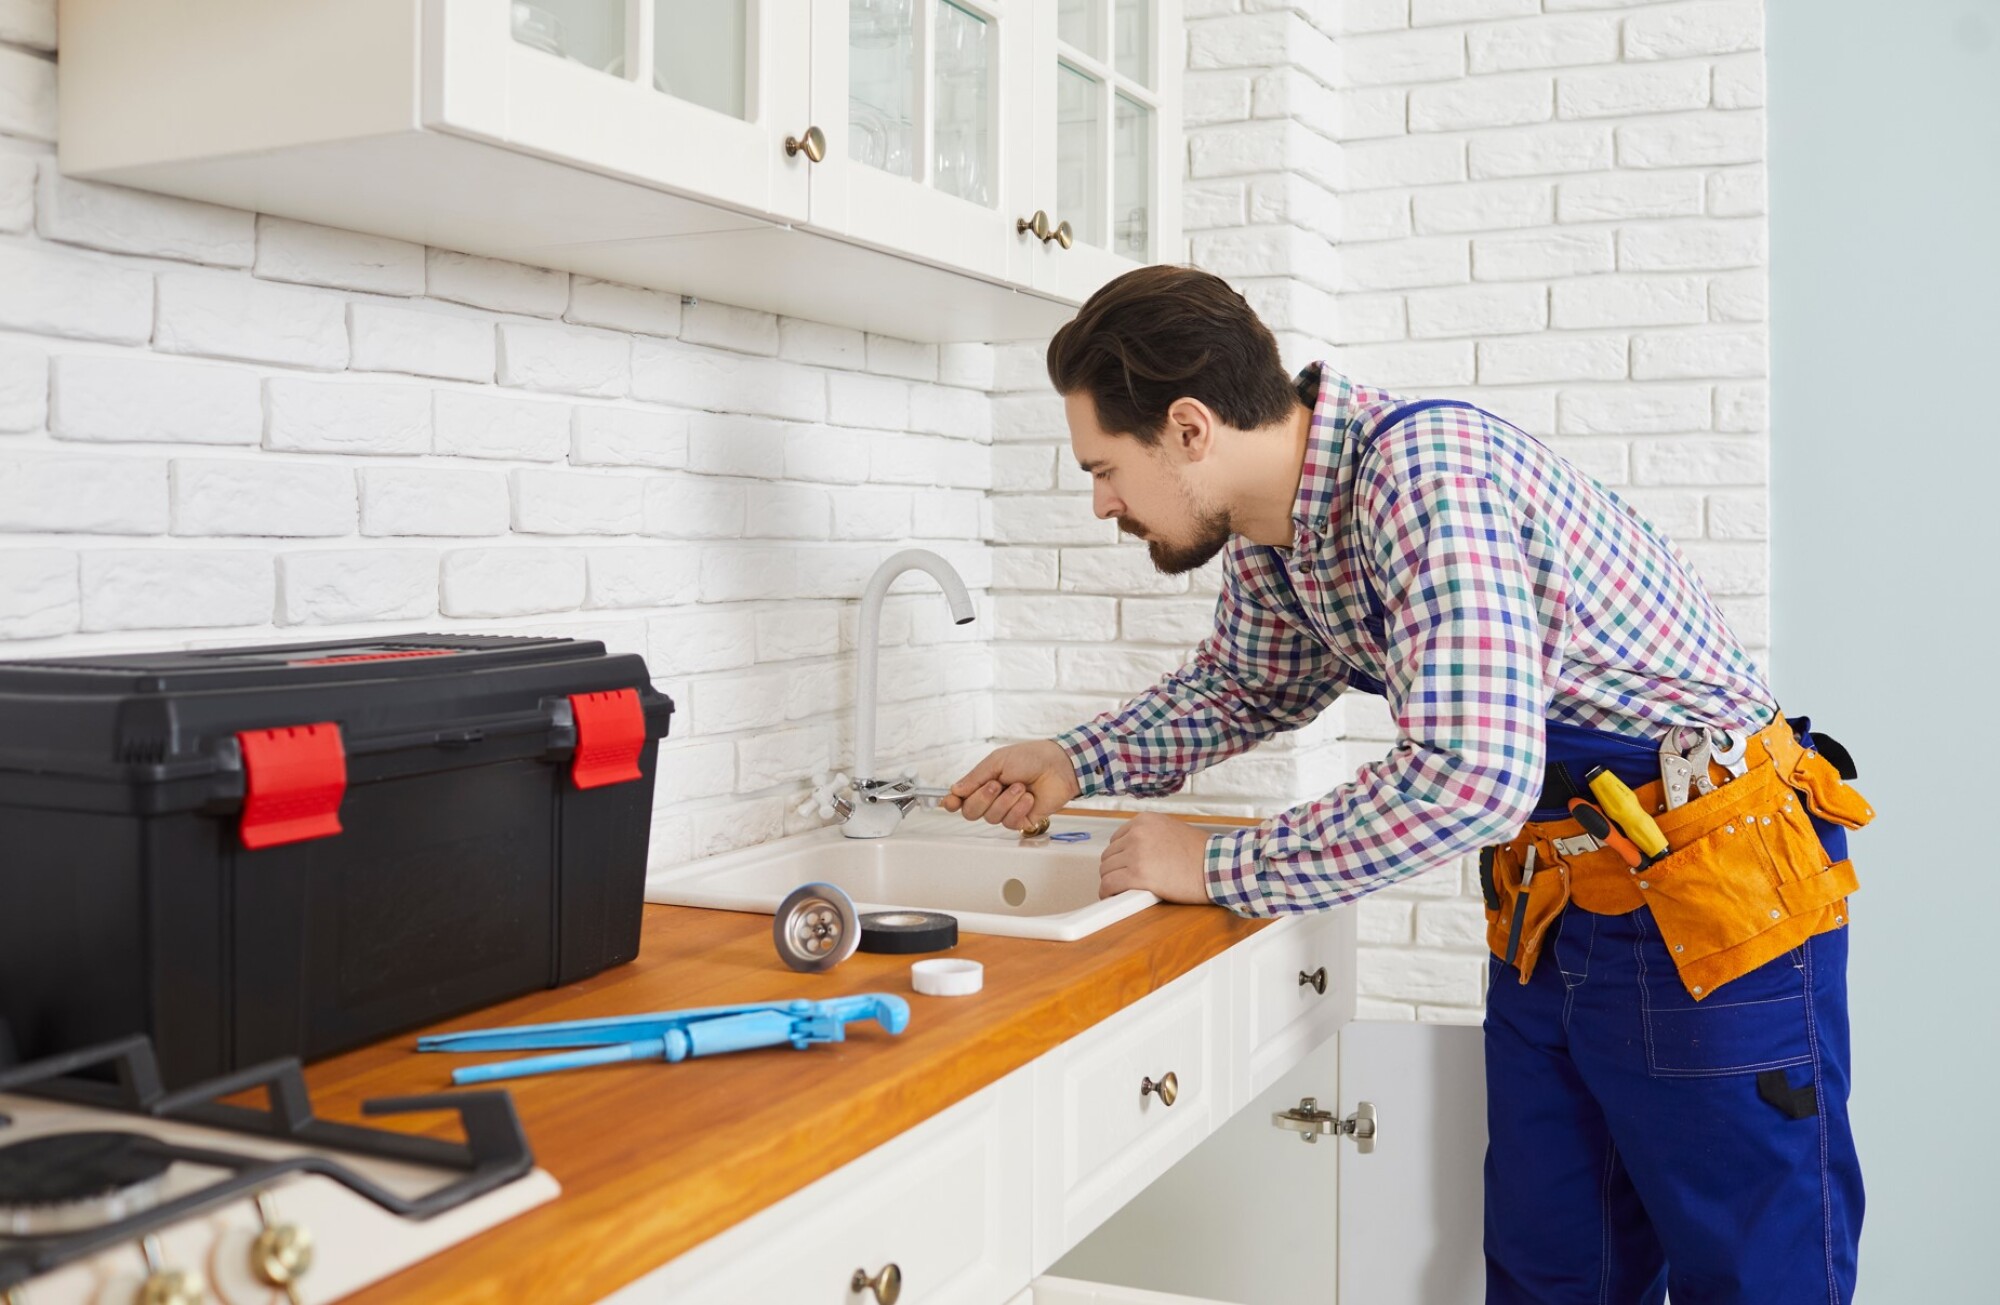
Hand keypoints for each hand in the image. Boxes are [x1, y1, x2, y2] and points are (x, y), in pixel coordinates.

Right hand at [942, 740, 1080, 830]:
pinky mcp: (1022, 820)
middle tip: (997, 785)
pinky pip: (1010, 822)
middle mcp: (992, 798)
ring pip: (991, 818)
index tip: (950, 803)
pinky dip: (1019, 808)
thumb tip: (954, 790)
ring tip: (1021, 786)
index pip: (961, 798)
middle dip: (982, 799)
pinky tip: (1029, 798)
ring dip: (1006, 801)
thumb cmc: (1030, 758)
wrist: (1059, 766)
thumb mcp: (998, 761)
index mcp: (984, 782)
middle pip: (971, 812)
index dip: (952, 802)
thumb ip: (975, 778)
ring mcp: (1007, 810)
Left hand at [1099, 814, 1212, 904]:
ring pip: (1106, 871)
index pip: (1116, 840)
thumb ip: (1149, 836)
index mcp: (1144, 821)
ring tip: (1124, 891)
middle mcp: (1137, 834)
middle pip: (1109, 856)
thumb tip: (1131, 853)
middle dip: (1116, 870)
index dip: (1120, 857)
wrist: (1218, 867)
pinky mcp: (1138, 875)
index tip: (1125, 867)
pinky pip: (1109, 885)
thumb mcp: (1171, 830)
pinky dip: (1108, 893)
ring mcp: (1136, 854)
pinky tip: (1115, 898)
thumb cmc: (1202, 853)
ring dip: (1112, 882)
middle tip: (1126, 882)